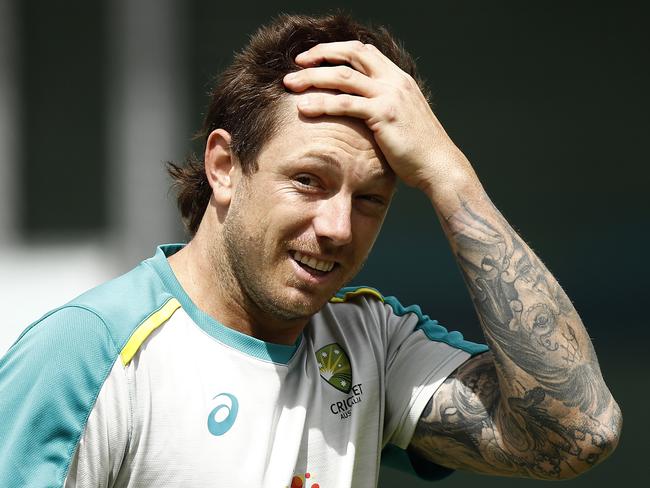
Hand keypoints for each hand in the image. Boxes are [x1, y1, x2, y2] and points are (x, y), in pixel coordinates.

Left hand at [283, 41, 476, 196]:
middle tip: (296, 64)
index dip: (336, 50)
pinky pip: (346, 104)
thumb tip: (360, 111)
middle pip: (351, 53)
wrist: (438, 166)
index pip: (363, 50)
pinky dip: (322, 103)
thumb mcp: (401, 119)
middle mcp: (394, 81)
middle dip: (320, 55)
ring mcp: (390, 95)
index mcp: (398, 78)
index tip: (314, 59)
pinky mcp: (384, 114)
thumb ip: (382, 107)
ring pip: (344, 76)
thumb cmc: (417, 150)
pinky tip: (305, 107)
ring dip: (313, 77)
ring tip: (290, 84)